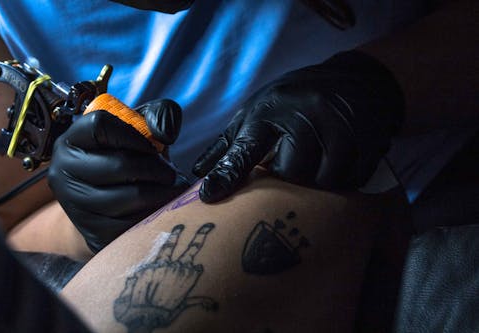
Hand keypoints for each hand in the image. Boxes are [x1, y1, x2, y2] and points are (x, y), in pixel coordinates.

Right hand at [48, 99, 189, 252]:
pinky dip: (156, 213)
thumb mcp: (136, 133)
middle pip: (120, 164)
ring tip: (172, 188)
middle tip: (171, 173)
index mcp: (70, 141)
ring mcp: (75, 205)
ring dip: (162, 191)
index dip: (133, 134)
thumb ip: (155, 117)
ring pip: (132, 195)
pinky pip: (135, 222)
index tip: (151, 144)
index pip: (99, 125)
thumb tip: (165, 132)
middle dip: (157, 167)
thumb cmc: (124, 161)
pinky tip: (161, 207)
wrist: (106, 210)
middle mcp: (63, 172)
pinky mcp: (92, 232)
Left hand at [192, 51, 403, 202]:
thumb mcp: (260, 109)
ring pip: (322, 180)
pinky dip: (341, 178)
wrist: (356, 79)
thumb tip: (199, 171)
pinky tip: (338, 160)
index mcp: (272, 109)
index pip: (245, 147)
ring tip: (316, 158)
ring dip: (316, 178)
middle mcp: (305, 115)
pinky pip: (350, 179)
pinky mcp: (366, 140)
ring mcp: (339, 127)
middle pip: (290, 172)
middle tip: (293, 158)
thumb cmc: (298, 99)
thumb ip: (231, 142)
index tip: (209, 196)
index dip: (227, 174)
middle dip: (288, 173)